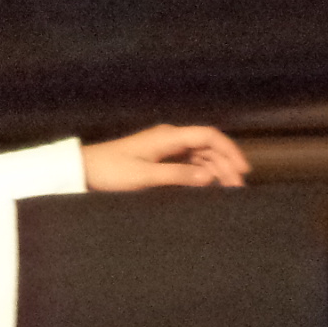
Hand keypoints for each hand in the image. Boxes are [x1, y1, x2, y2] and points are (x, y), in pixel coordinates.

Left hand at [81, 124, 249, 191]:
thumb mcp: (144, 176)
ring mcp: (165, 148)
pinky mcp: (160, 158)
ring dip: (216, 170)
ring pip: (200, 155)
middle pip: (208, 147)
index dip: (229, 150)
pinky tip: (209, 186)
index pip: (208, 136)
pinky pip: (188, 163)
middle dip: (226, 164)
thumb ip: (177, 175)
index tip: (242, 169)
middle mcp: (170, 138)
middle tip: (238, 188)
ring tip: (229, 190)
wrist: (84, 170)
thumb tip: (209, 177)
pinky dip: (201, 173)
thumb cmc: (110, 171)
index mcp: (168, 136)